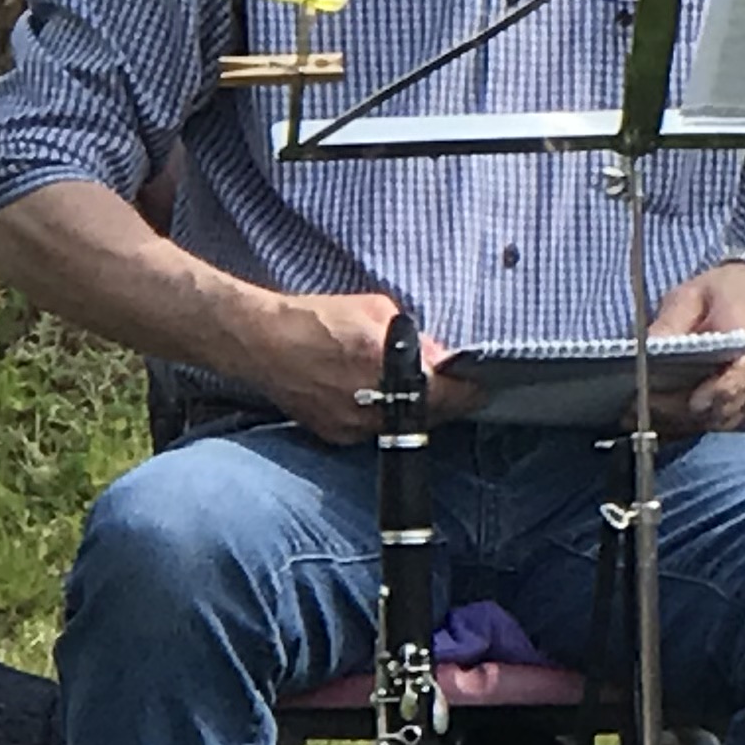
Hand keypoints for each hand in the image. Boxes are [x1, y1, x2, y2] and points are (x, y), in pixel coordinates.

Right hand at [246, 290, 478, 444]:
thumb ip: (414, 337)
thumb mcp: (376, 310)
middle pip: (430, 415)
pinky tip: (376, 395)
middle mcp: (370, 404)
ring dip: (413, 410)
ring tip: (409, 387)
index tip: (483, 385)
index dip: (470, 390)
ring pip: (401, 426)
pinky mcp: (334, 435)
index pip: (448, 393)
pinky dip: (383, 416)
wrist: (260, 341)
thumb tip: (440, 356)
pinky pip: (373, 430)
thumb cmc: (316, 319)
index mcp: (385, 367)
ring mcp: (351, 425)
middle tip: (452, 384)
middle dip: (444, 400)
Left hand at [647, 262, 744, 436]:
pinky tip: (655, 420)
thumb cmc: (725, 291)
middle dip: (675, 414)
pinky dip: (686, 426)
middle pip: (718, 410)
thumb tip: (646, 349)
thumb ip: (672, 322)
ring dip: (677, 424)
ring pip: (714, 424)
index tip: (688, 401)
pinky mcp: (742, 404)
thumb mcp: (693, 295)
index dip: (714, 393)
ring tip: (636, 418)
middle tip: (632, 410)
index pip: (738, 379)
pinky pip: (715, 425)